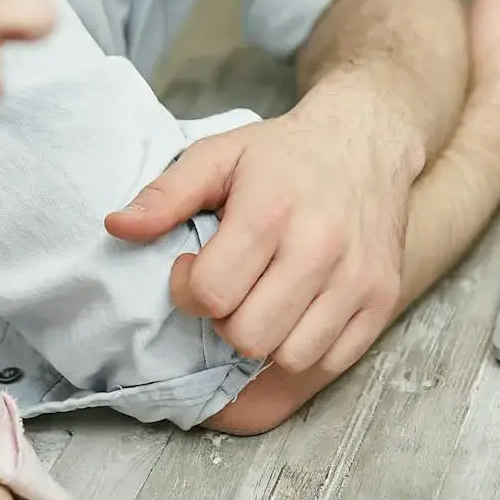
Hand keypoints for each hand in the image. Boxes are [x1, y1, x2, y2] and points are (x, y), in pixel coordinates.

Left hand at [104, 107, 409, 375]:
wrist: (365, 139)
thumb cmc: (283, 153)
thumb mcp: (219, 155)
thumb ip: (165, 194)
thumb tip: (117, 228)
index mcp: (270, 210)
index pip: (212, 294)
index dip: (189, 290)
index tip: (195, 268)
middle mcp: (319, 247)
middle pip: (249, 335)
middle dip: (225, 320)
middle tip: (230, 287)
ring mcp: (356, 276)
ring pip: (291, 357)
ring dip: (266, 338)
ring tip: (262, 299)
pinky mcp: (382, 296)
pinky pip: (333, 360)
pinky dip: (305, 347)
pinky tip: (294, 311)